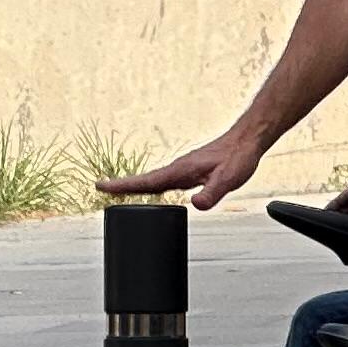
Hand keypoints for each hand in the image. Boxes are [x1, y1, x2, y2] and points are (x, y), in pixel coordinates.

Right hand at [99, 126, 266, 208]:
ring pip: (152, 180)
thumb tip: (195, 205)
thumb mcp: (227, 179)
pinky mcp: (189, 172)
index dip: (123, 185)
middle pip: (143, 180)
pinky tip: (152, 192)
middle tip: (101, 189)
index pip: (146, 181)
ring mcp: (182, 170)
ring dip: (134, 185)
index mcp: (180, 171)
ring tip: (117, 192)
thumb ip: (211, 193)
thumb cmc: (238, 158)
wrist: (247, 141)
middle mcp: (177, 169)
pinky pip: (164, 181)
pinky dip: (151, 186)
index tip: (101, 186)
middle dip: (121, 185)